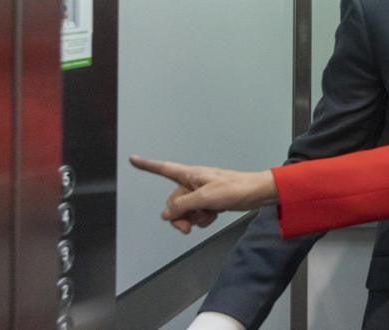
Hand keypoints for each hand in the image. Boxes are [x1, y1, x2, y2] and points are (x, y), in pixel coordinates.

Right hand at [129, 155, 277, 233]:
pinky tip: (214, 217)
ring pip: (186, 210)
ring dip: (193, 218)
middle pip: (173, 201)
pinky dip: (203, 218)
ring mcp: (202, 192)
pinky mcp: (211, 201)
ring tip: (208, 217)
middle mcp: (193, 182)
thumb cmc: (233, 190)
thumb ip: (182, 206)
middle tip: (187, 229)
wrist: (257, 194)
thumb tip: (165, 214)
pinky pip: (198, 213)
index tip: (132, 159)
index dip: (147, 165)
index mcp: (190, 175)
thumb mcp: (204, 198)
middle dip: (178, 216)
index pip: (164, 169)